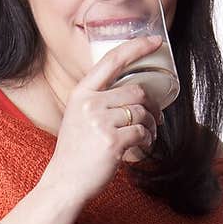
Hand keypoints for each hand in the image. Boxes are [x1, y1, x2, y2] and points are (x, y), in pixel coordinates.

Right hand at [42, 33, 164, 202]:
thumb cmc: (75, 152)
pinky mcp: (112, 142)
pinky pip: (142, 132)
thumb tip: (135, 94)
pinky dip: (148, 140)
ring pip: (142, 112)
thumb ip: (98, 101)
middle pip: (137, 91)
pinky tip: (142, 146)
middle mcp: (90, 104)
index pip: (112, 60)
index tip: (155, 41)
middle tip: (157, 118)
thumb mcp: (78, 117)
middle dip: (153, 105)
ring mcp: (100, 122)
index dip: (136, 47)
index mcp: (81, 93)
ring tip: (148, 135)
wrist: (65, 182)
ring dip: (152, 125)